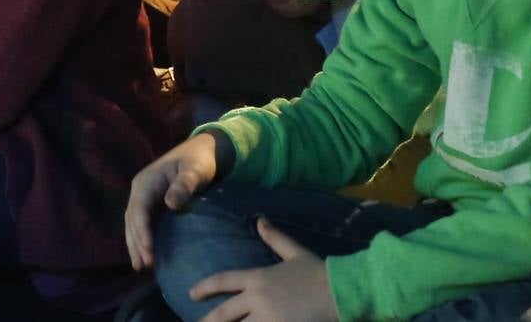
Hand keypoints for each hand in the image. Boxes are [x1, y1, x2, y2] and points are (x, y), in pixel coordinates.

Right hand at [125, 133, 218, 270]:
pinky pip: (141, 222)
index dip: (142, 230)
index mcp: (147, 180)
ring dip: (135, 243)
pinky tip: (145, 254)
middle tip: (145, 265)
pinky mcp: (150, 202)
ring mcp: (143, 195)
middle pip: (132, 218)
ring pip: (133, 222)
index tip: (149, 250)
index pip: (140, 208)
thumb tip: (169, 203)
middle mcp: (140, 188)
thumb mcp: (195, 170)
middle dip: (136, 242)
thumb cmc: (198, 161)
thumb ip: (184, 185)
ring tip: (140, 266)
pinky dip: (140, 238)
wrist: (200, 151)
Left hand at [191, 218, 337, 320]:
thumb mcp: (294, 252)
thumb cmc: (317, 272)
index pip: (223, 281)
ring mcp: (266, 318)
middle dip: (207, 321)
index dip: (205, 287)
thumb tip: (260, 220)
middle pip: (223, 314)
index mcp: (257, 278)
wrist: (339, 291)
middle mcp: (256, 299)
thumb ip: (274, 238)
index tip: (191, 294)